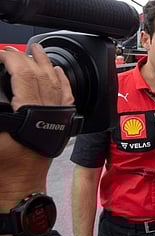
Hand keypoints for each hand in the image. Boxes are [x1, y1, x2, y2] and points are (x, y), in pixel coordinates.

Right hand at [0, 44, 72, 208]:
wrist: (18, 186)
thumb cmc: (2, 166)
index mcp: (29, 111)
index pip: (23, 74)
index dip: (11, 59)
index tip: (0, 53)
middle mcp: (48, 112)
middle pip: (40, 76)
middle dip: (26, 59)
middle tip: (14, 49)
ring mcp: (57, 118)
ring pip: (55, 84)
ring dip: (46, 65)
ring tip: (38, 51)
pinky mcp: (61, 125)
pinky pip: (66, 98)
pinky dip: (62, 83)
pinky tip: (58, 73)